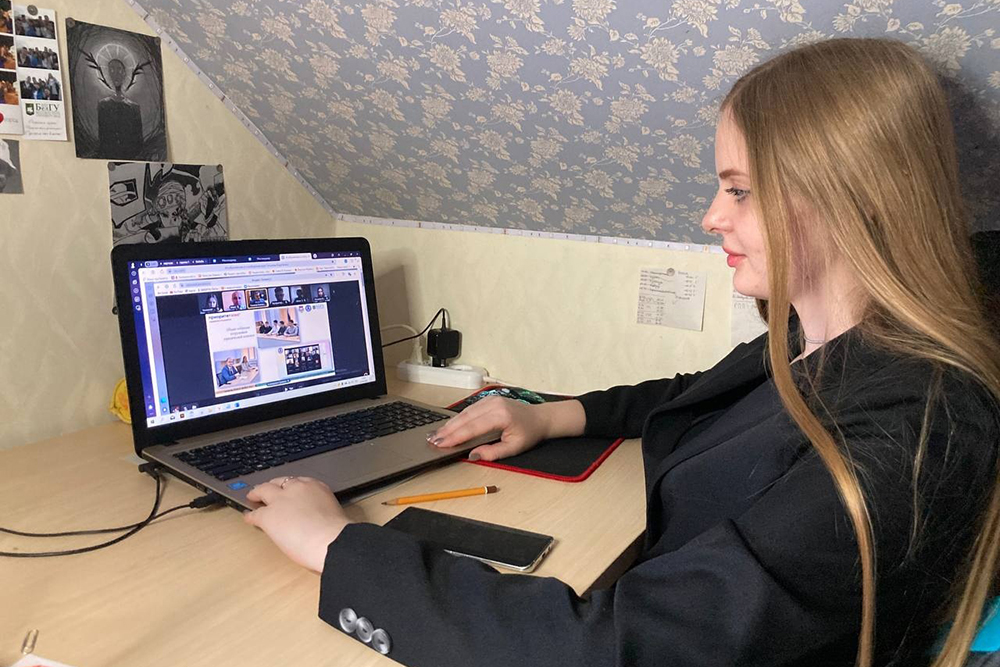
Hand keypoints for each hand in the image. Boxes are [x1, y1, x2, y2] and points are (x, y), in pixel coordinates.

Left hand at [243, 476, 351, 572]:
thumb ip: (321, 511)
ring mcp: (281, 500)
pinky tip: (247, 517)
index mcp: (316, 486)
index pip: (298, 481)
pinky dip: (250, 515)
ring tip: (253, 497)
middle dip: (272, 486)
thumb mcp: (333, 513)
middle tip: (267, 490)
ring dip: (257, 494)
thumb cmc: (337, 534)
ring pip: (264, 491)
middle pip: (279, 482)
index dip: (290, 486)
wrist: (331, 542)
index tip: (288, 490)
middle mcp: (297, 488)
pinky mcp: (269, 516)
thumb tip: (315, 519)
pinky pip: (255, 514)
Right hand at [427, 396, 551, 460]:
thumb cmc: (529, 433)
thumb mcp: (514, 448)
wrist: (540, 418)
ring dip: (450, 424)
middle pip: (465, 418)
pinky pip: (469, 409)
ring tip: (436, 435)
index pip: (472, 427)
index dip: (455, 436)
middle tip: (432, 441)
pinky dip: (458, 418)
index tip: (442, 444)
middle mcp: (494, 404)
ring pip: (465, 412)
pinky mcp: (488, 400)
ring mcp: (490, 400)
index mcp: (500, 415)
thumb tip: (473, 455)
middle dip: (447, 430)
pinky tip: (449, 426)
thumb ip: (493, 452)